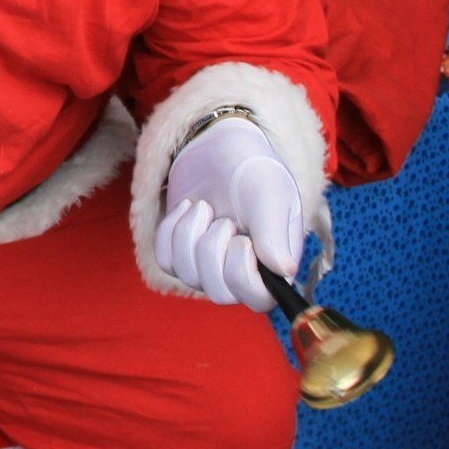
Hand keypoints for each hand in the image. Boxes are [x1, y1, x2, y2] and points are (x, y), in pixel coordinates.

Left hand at [155, 117, 302, 314]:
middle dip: (212, 250)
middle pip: (219, 293)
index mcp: (275, 264)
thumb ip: (274, 232)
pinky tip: (187, 209)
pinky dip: (171, 231)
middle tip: (222, 219)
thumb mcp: (270, 193)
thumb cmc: (253, 170)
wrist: (220, 149)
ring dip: (190, 235)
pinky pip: (166, 260)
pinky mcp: (181, 255)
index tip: (241, 240)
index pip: (259, 300)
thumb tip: (283, 270)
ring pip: (188, 276)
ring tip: (204, 207)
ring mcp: (209, 267)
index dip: (242, 275)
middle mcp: (244, 273)